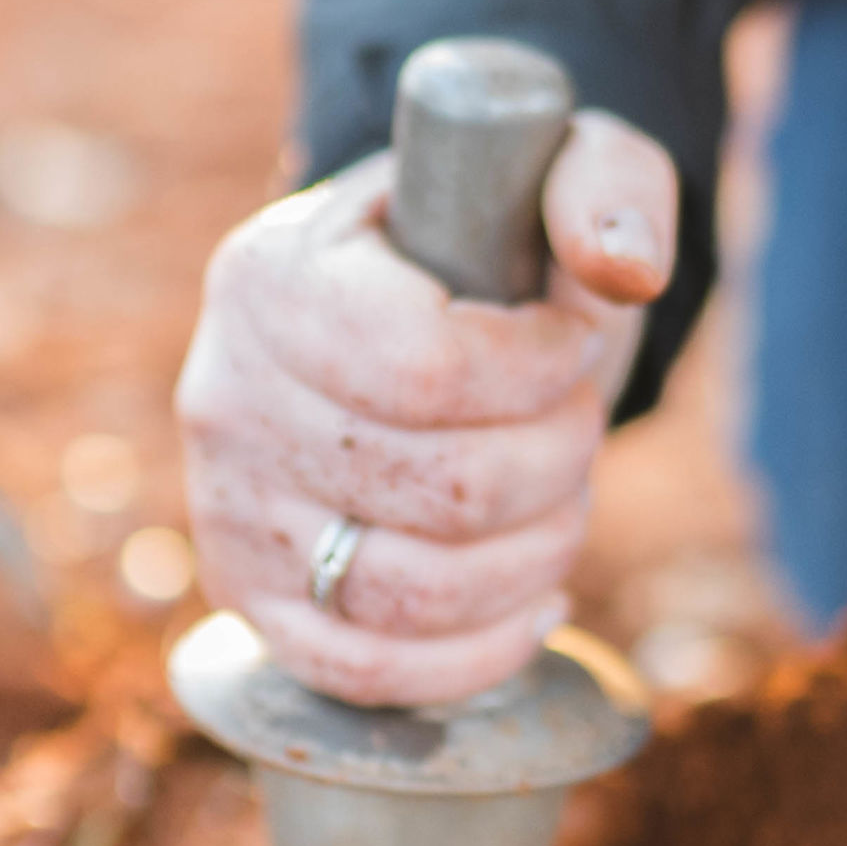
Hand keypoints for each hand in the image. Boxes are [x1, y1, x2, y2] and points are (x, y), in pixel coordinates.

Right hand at [174, 110, 673, 705]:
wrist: (395, 314)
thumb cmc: (481, 245)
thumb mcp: (546, 173)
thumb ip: (606, 185)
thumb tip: (622, 270)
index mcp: (272, 275)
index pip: (427, 369)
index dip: (541, 373)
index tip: (572, 344)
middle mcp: (224, 396)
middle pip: (446, 491)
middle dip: (558, 461)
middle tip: (575, 421)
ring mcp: (227, 510)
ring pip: (419, 593)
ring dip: (538, 554)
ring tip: (560, 498)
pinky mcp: (249, 598)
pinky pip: (367, 671)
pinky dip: (477, 653)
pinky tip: (536, 599)